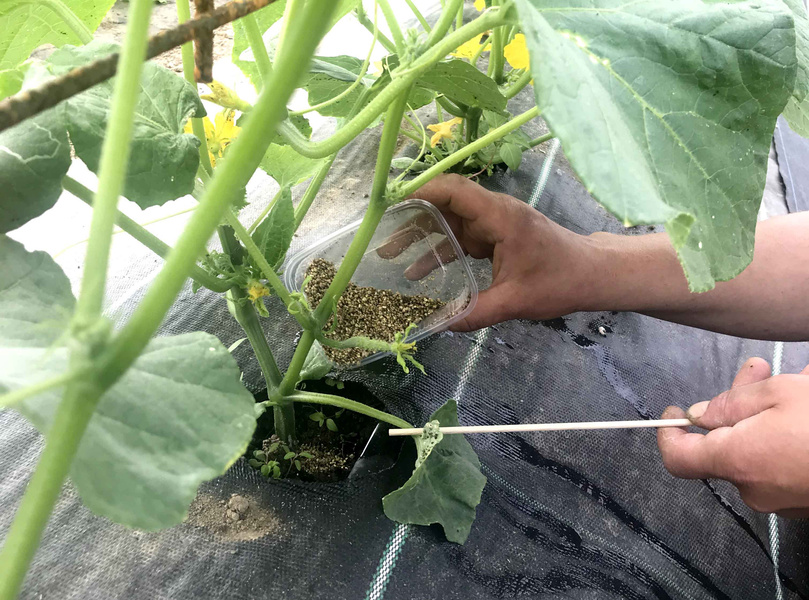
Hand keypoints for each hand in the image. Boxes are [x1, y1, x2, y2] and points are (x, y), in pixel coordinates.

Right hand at [397, 174, 598, 330]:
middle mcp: (494, 213)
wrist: (592, 274)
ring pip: (450, 221)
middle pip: (446, 204)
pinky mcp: (495, 236)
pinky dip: (440, 249)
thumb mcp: (515, 301)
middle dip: (412, 218)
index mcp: (500, 217)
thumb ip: (475, 313)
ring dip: (422, 235)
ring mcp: (494, 223)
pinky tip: (420, 271)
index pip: (456, 191)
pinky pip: (461, 237)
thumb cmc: (560, 281)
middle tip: (382, 236)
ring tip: (390, 254)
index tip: (393, 203)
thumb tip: (438, 326)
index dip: (423, 191)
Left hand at [658, 358, 808, 516]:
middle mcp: (755, 488)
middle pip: (725, 445)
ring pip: (756, 449)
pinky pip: (781, 462)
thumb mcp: (778, 393)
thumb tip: (697, 415)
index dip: (668, 435)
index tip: (671, 413)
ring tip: (792, 376)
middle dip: (735, 403)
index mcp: (737, 462)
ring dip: (763, 412)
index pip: (679, 460)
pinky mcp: (805, 499)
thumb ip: (730, 404)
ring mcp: (783, 499)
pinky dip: (784, 434)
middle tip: (752, 369)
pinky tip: (803, 403)